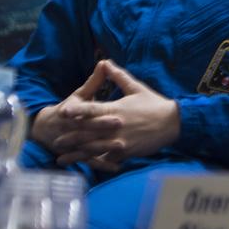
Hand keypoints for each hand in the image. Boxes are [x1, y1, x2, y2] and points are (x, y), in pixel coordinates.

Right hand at [30, 62, 121, 156]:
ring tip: (123, 147)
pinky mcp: (75, 155)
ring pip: (88, 147)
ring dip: (105, 148)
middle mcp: (69, 130)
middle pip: (87, 130)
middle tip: (121, 125)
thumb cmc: (68, 109)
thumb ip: (93, 82)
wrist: (44, 129)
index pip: (85, 113)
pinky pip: (89, 161)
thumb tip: (104, 62)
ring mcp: (71, 145)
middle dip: (103, 129)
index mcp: (70, 114)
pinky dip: (102, 164)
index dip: (99, 114)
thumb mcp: (79, 95)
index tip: (116, 114)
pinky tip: (117, 166)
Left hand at [50, 60, 180, 171]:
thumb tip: (105, 61)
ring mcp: (120, 140)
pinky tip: (85, 166)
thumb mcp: (137, 87)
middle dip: (70, 137)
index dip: (76, 110)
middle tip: (55, 140)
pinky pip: (107, 158)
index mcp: (116, 109)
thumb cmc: (155, 104)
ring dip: (76, 153)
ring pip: (93, 148)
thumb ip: (118, 76)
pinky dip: (95, 163)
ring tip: (62, 157)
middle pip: (87, 132)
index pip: (91, 109)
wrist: (174, 122)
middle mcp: (115, 126)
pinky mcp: (126, 151)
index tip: (62, 112)